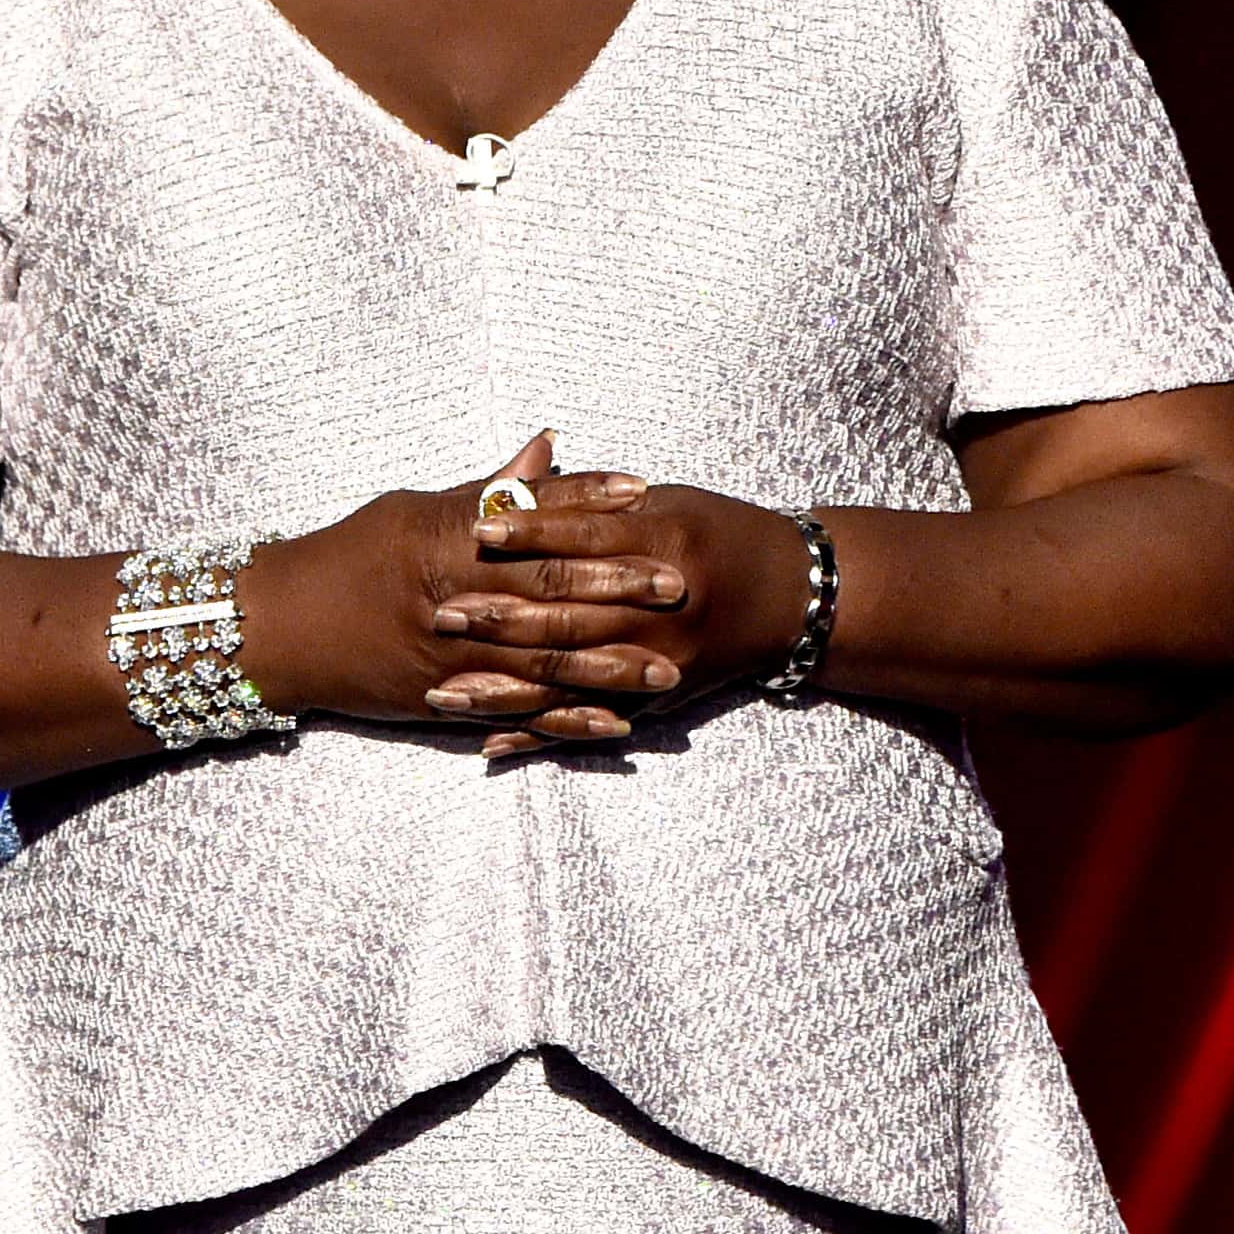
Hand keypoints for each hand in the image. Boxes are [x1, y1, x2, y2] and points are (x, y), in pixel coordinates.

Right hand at [246, 433, 692, 746]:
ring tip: (670, 668)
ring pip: (543, 664)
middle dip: (619, 587)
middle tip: (680, 583)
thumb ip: (489, 488)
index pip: (533, 517)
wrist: (281, 629)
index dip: (590, 502)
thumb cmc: (348, 556)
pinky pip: (518, 716)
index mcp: (446, 541)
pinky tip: (615, 725)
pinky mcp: (448, 703)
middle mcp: (454, 600)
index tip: (644, 490)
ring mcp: (453, 659)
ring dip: (611, 668)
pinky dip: (566, 722)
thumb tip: (549, 448)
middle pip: (549, 592)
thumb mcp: (413, 507)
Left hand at [431, 482, 812, 756]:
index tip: (477, 527)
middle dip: (502, 618)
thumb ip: (598, 504)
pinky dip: (541, 735)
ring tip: (444, 692)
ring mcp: (660, 661)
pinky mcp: (657, 699)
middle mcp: (662, 609)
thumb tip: (520, 491)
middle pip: (571, 614)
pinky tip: (492, 742)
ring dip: (506, 690)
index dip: (532, 532)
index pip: (587, 538)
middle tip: (442, 614)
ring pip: (571, 680)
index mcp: (666, 543)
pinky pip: (591, 721)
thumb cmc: (720, 534)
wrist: (791, 596)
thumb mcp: (668, 504)